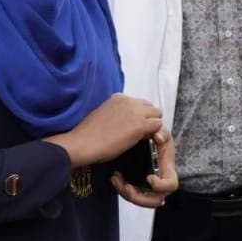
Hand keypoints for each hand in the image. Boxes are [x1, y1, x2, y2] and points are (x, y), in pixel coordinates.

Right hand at [45, 94, 162, 167]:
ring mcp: (136, 112)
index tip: (134, 125)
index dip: (140, 115)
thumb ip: (119, 113)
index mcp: (119, 97)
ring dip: (153, 126)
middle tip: (141, 132)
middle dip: (149, 119)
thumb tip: (129, 121)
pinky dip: (154, 133)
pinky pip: (158, 126)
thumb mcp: (104, 114)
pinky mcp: (140, 125)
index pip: (140, 103)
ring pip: (157, 115)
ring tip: (142, 137)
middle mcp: (129, 101)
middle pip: (151, 107)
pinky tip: (143, 140)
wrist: (82, 143)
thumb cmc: (88, 134)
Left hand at [111, 128, 178, 208]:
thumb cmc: (158, 140)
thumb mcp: (162, 134)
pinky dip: (121, 188)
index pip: (171, 185)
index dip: (161, 185)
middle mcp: (160, 182)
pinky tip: (115, 177)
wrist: (146, 143)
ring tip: (115, 179)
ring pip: (139, 199)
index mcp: (168, 171)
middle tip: (127, 187)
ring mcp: (148, 186)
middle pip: (155, 200)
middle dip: (139, 197)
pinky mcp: (138, 186)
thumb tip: (158, 137)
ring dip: (125, 192)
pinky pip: (130, 193)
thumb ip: (162, 134)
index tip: (149, 177)